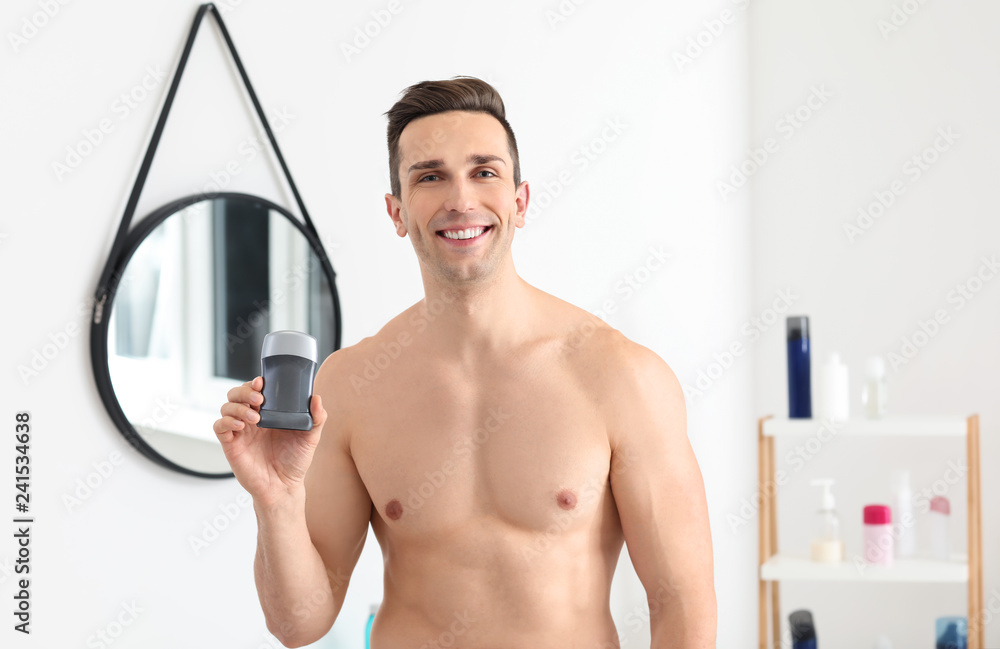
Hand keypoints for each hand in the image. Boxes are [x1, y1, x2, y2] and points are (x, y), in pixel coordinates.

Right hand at [213, 376, 326, 506]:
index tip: (262, 382)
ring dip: (238, 407)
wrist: (284, 486)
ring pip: (226, 407)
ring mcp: (240, 431)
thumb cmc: (295, 461)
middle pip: (236, 394)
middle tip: (259, 400)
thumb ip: (317, 418)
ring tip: (254, 419)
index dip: (255, 383)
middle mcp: (252, 419)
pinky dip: (226, 422)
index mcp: (269, 413)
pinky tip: (240, 426)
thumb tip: (316, 398)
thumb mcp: (310, 437)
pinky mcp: (231, 444)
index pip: (255, 390)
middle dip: (244, 391)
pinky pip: (219, 427)